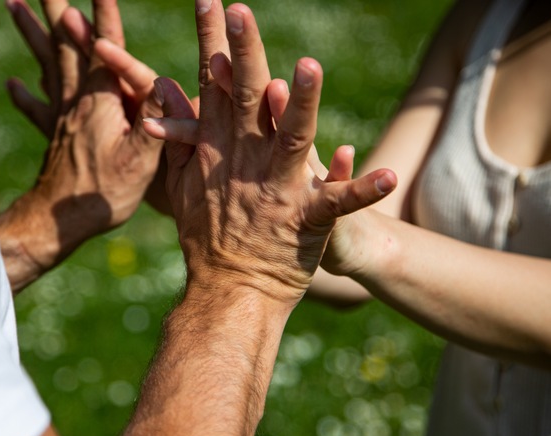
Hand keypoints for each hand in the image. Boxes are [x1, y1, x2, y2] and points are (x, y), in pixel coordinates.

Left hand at [0, 0, 163, 290]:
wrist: (59, 222)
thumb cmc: (103, 193)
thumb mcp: (140, 160)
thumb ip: (151, 121)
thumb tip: (162, 85)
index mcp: (100, 102)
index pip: (104, 47)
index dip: (103, 13)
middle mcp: (77, 100)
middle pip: (64, 43)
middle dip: (57, 8)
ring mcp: (62, 115)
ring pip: (46, 63)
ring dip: (32, 31)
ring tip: (12, 4)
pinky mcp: (54, 134)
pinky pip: (38, 105)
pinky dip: (26, 92)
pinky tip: (14, 84)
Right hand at [146, 2, 396, 307]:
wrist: (229, 291)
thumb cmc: (207, 239)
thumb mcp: (181, 185)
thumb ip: (177, 135)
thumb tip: (163, 88)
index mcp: (218, 151)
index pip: (215, 87)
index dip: (212, 43)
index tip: (212, 3)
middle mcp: (245, 163)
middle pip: (247, 99)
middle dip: (244, 53)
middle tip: (239, 12)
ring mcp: (276, 190)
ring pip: (292, 139)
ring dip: (303, 104)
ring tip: (311, 68)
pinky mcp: (306, 221)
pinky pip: (339, 204)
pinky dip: (362, 189)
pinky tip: (389, 176)